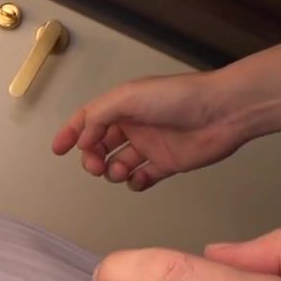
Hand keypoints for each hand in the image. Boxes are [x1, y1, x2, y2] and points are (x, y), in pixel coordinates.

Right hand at [51, 71, 252, 190]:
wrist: (222, 112)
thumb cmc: (176, 98)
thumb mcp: (128, 97)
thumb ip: (99, 117)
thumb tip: (83, 140)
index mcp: (122, 107)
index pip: (88, 120)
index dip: (71, 133)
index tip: (57, 150)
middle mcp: (134, 126)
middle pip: (100, 145)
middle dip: (92, 157)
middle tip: (96, 166)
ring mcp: (150, 146)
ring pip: (118, 164)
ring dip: (112, 171)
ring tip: (120, 171)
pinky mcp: (167, 164)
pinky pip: (142, 178)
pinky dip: (135, 183)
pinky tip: (138, 179)